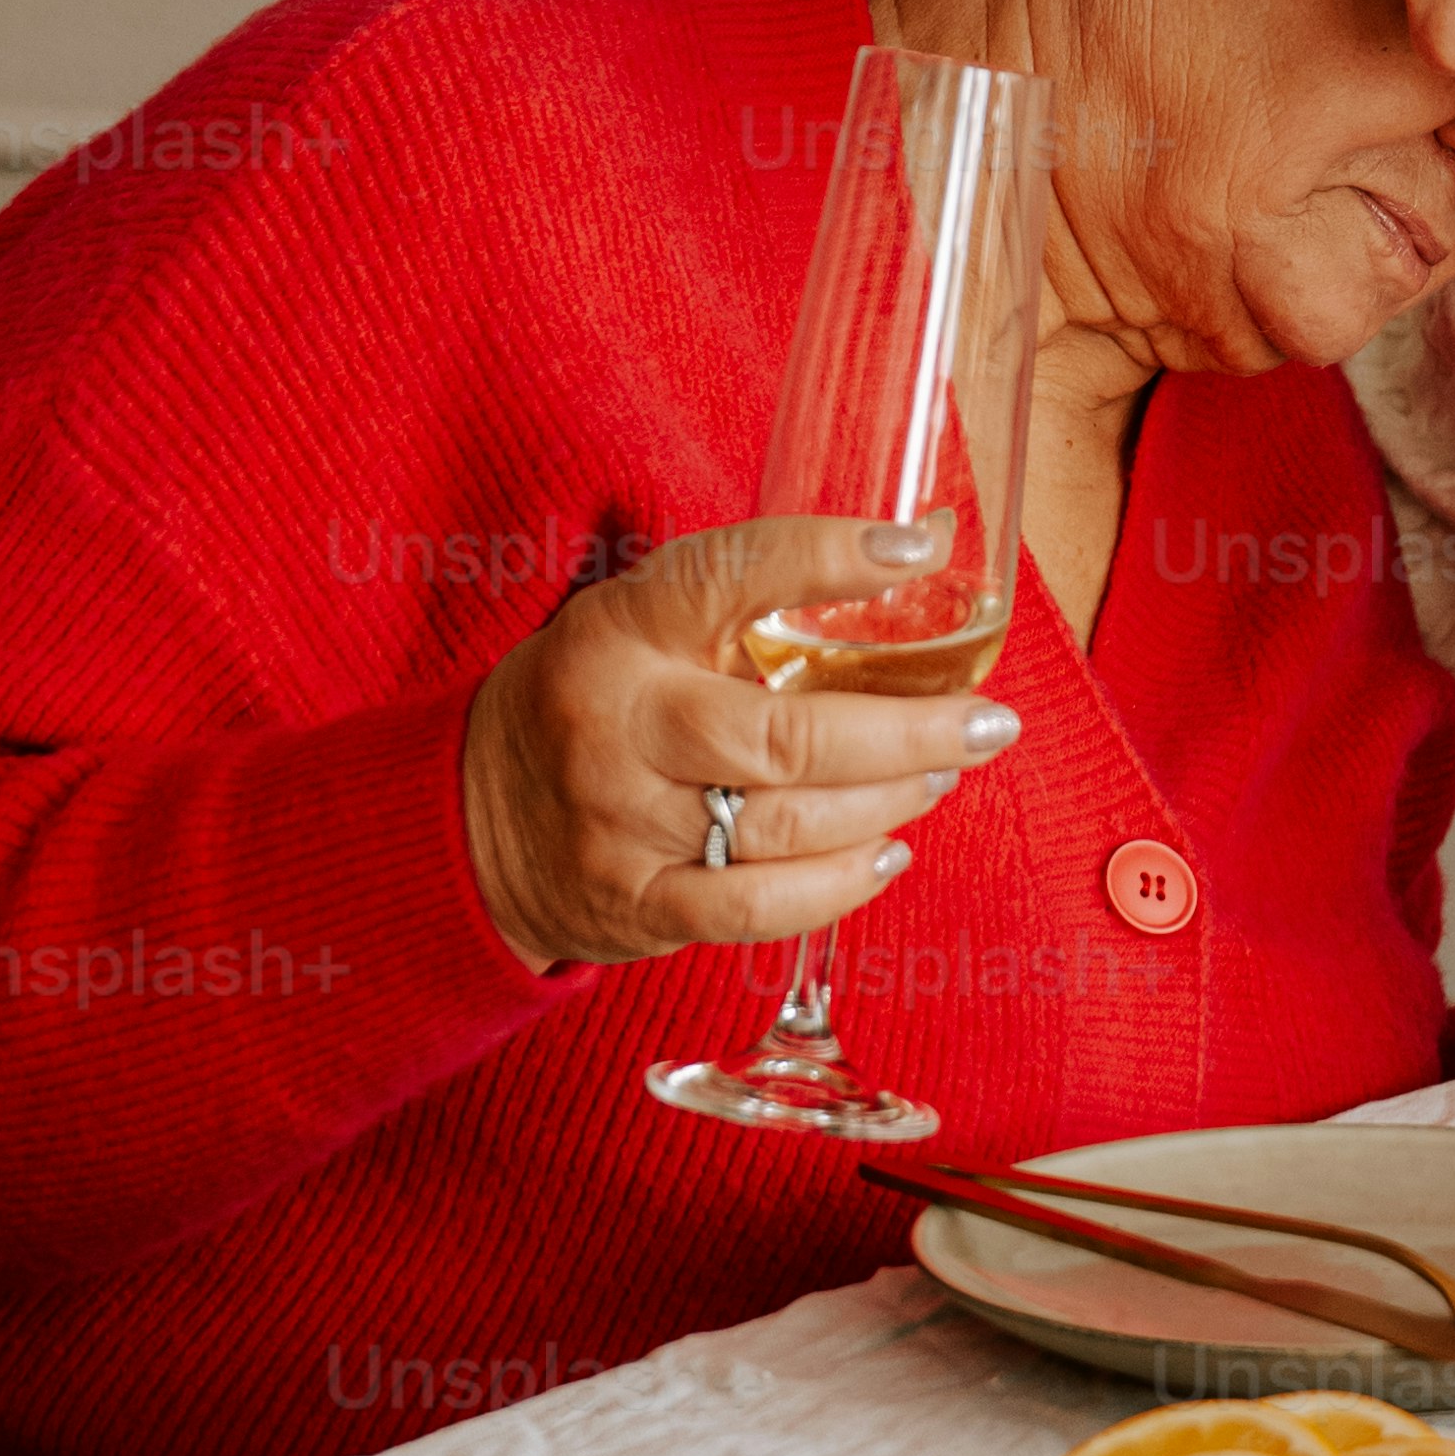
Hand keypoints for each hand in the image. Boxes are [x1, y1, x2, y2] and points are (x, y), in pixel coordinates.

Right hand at [456, 514, 1024, 977]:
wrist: (468, 817)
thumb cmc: (594, 697)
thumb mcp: (644, 620)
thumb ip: (759, 594)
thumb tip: (924, 549)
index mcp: (621, 627)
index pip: (731, 575)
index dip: (830, 558)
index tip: (921, 551)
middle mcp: (618, 722)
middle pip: (787, 735)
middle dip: (909, 732)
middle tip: (986, 723)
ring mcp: (622, 822)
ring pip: (787, 824)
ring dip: (888, 802)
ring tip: (940, 774)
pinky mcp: (634, 904)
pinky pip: (756, 907)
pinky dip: (838, 885)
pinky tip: (888, 853)